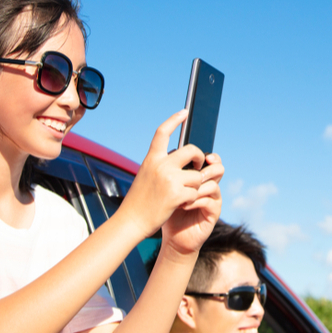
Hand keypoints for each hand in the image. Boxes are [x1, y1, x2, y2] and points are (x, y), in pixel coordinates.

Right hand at [121, 111, 207, 237]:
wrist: (131, 220)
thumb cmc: (139, 200)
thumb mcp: (146, 175)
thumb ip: (160, 164)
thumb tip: (180, 158)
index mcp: (151, 158)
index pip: (162, 132)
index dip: (174, 120)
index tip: (184, 112)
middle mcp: (160, 165)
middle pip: (191, 150)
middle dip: (200, 157)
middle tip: (199, 166)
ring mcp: (169, 178)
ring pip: (197, 175)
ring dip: (195, 186)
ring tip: (184, 194)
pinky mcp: (176, 194)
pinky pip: (195, 192)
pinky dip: (191, 199)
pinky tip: (181, 204)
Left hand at [162, 153, 222, 255]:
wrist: (172, 236)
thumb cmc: (168, 210)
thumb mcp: (167, 187)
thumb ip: (171, 171)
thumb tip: (171, 151)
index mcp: (200, 177)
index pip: (211, 160)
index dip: (209, 156)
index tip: (201, 156)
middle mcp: (209, 186)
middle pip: (218, 169)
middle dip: (207, 169)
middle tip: (195, 173)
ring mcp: (213, 200)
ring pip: (214, 185)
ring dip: (198, 186)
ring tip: (184, 191)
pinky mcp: (213, 213)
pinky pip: (209, 202)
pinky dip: (195, 201)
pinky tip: (183, 205)